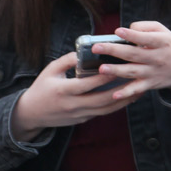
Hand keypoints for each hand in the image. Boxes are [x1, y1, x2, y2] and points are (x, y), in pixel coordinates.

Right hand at [10, 51, 131, 140]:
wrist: (30, 114)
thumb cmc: (41, 88)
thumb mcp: (50, 70)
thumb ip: (68, 59)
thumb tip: (85, 50)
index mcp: (64, 91)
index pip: (88, 84)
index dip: (104, 76)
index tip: (119, 66)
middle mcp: (72, 105)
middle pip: (101, 99)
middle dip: (121, 89)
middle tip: (137, 78)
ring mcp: (78, 115)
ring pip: (105, 109)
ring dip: (123, 100)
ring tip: (140, 88)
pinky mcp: (82, 120)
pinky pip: (102, 113)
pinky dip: (116, 105)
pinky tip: (128, 97)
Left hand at [93, 21, 170, 102]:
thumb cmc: (169, 46)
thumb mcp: (164, 31)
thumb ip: (146, 27)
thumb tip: (127, 29)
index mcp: (162, 42)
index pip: (145, 38)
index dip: (132, 35)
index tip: (117, 31)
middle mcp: (157, 57)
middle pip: (133, 54)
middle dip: (114, 50)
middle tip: (96, 48)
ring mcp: (153, 72)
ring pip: (132, 71)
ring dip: (116, 70)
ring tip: (102, 68)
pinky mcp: (150, 84)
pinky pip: (137, 89)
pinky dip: (126, 93)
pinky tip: (115, 94)